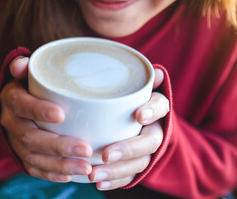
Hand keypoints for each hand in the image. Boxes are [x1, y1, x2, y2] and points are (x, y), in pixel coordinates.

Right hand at [0, 57, 92, 181]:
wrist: (9, 106)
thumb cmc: (26, 86)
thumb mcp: (23, 73)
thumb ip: (24, 67)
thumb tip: (23, 64)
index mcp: (11, 100)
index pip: (22, 105)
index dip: (38, 110)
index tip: (61, 114)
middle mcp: (10, 123)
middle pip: (30, 137)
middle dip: (58, 145)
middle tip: (85, 149)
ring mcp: (14, 142)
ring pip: (33, 157)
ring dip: (60, 164)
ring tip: (85, 168)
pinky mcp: (19, 155)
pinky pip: (32, 168)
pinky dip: (50, 174)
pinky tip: (70, 175)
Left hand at [89, 69, 168, 189]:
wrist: (140, 123)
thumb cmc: (129, 100)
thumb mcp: (133, 87)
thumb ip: (137, 80)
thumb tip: (153, 71)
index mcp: (156, 109)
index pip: (160, 107)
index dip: (152, 110)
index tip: (138, 115)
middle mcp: (154, 131)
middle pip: (149, 142)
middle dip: (129, 149)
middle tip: (107, 154)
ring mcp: (146, 151)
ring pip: (138, 163)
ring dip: (117, 170)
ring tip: (94, 174)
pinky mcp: (137, 165)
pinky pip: (130, 176)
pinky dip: (115, 181)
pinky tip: (99, 183)